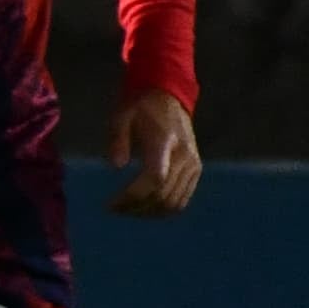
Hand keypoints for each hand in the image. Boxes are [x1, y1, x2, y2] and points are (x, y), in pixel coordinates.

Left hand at [108, 87, 201, 217]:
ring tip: (127, 210)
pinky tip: (144, 207)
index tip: (112, 204)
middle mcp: (184, 157)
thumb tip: (116, 166)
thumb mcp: (122, 115)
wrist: (169, 96)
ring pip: (174, 203)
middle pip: (163, 196)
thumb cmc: (141, 106)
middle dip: (136, 208)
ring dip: (149, 212)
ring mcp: (194, 165)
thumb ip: (117, 139)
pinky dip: (163, 209)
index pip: (155, 180)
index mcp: (165, 143)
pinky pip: (183, 199)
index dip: (133, 197)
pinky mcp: (196, 170)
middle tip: (115, 209)